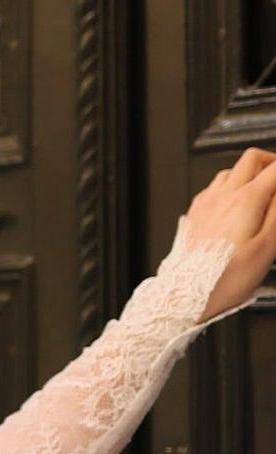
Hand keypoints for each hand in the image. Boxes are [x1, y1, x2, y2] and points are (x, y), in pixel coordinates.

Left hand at [184, 147, 275, 322]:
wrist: (186, 293)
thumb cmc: (224, 278)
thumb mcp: (267, 247)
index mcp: (245, 200)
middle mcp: (222, 196)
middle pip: (252, 159)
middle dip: (273, 163)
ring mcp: (205, 204)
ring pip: (230, 171)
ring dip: (250, 174)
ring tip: (263, 190)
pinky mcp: (194, 215)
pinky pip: (214, 188)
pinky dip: (230, 187)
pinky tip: (235, 204)